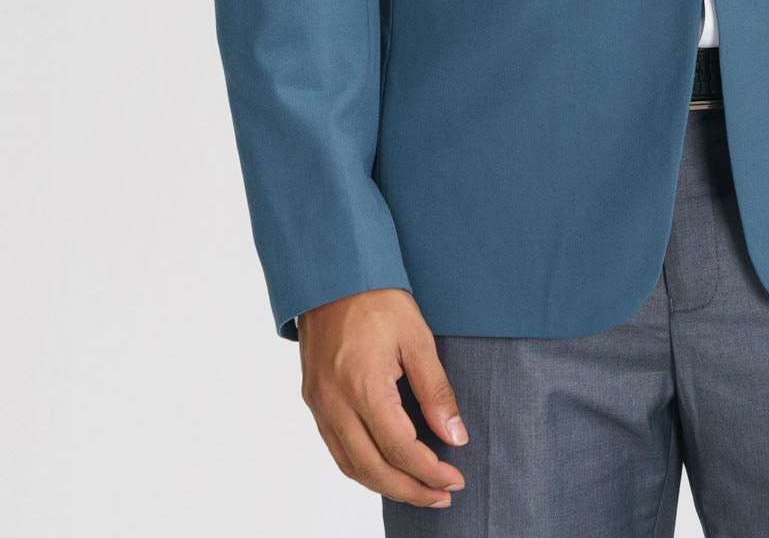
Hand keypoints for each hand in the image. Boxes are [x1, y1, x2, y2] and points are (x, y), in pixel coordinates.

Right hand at [298, 288, 468, 508]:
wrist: (332, 272)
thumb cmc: (376, 298)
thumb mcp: (417, 337)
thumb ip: (436, 391)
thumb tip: (455, 436)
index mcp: (363, 386)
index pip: (400, 449)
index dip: (429, 472)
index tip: (455, 480)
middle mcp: (335, 402)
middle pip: (373, 469)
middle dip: (410, 490)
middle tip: (442, 495)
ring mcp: (319, 404)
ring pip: (351, 466)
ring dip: (386, 485)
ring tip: (420, 489)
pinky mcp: (314, 400)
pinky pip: (337, 449)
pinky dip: (362, 467)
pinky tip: (386, 467)